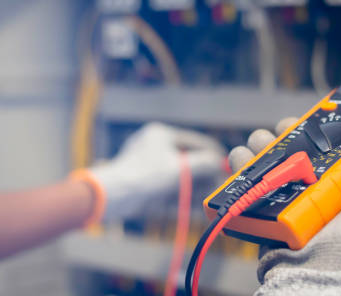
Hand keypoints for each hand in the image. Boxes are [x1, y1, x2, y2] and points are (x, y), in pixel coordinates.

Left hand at [90, 122, 225, 221]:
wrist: (113, 197)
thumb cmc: (146, 177)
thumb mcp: (180, 168)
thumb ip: (203, 164)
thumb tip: (218, 161)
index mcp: (160, 134)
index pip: (194, 141)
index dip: (212, 153)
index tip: (227, 165)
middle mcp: (153, 146)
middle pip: (186, 160)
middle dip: (204, 174)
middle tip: (220, 184)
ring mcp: (147, 165)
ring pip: (178, 176)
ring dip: (194, 187)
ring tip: (211, 197)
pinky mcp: (143, 183)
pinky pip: (168, 188)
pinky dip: (181, 196)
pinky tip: (195, 206)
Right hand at [229, 120, 340, 294]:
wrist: (312, 278)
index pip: (338, 141)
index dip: (328, 123)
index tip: (320, 112)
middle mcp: (319, 189)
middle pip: (299, 145)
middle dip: (288, 130)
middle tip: (283, 128)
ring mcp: (291, 199)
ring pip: (271, 157)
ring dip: (261, 144)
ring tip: (259, 144)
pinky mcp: (267, 209)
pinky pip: (251, 179)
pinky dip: (242, 165)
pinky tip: (242, 160)